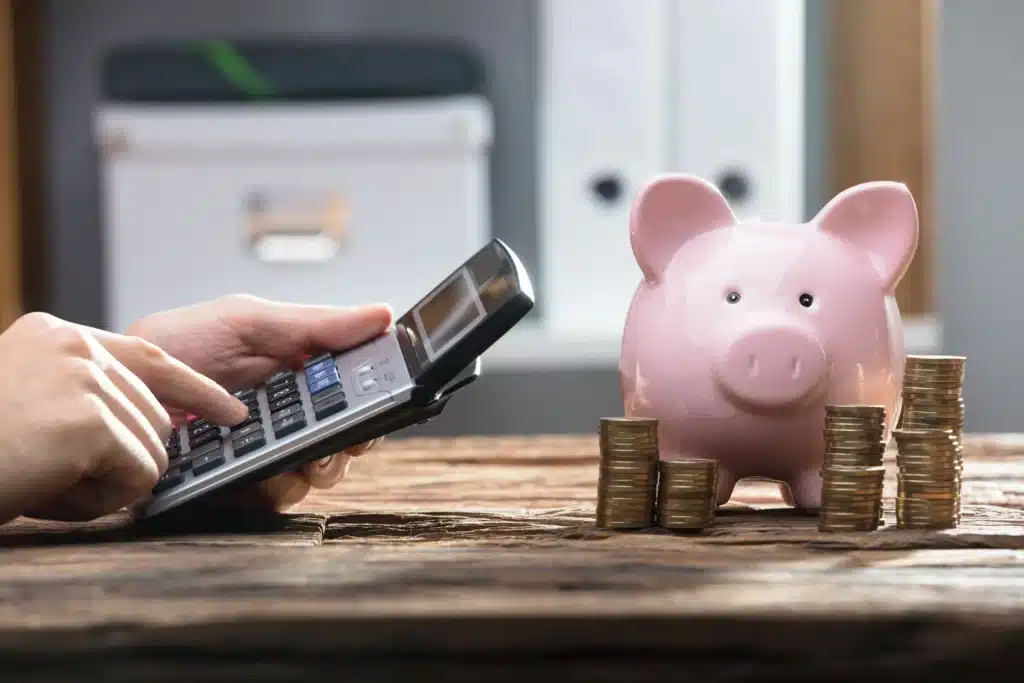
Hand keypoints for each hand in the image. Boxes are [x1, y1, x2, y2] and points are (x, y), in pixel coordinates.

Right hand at [0, 312, 243, 524]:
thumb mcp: (28, 408)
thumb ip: (85, 403)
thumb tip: (157, 430)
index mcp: (56, 335)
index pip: (150, 356)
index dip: (195, 388)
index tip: (230, 410)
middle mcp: (74, 345)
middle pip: (156, 417)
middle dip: (121, 460)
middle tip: (52, 473)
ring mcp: (83, 376)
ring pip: (153, 450)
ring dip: (107, 483)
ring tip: (42, 477)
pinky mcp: (89, 418)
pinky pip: (140, 477)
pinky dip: (102, 501)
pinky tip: (49, 490)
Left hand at [123, 294, 392, 511]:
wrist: (116, 385)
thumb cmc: (181, 344)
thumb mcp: (250, 322)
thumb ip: (317, 324)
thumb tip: (383, 315)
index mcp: (301, 373)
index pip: (357, 392)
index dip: (375, 401)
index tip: (381, 404)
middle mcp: (290, 414)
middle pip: (346, 438)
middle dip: (350, 443)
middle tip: (339, 441)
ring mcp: (266, 451)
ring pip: (317, 473)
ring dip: (316, 470)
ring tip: (300, 460)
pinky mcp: (240, 484)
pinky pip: (275, 498)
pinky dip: (274, 491)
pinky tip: (259, 478)